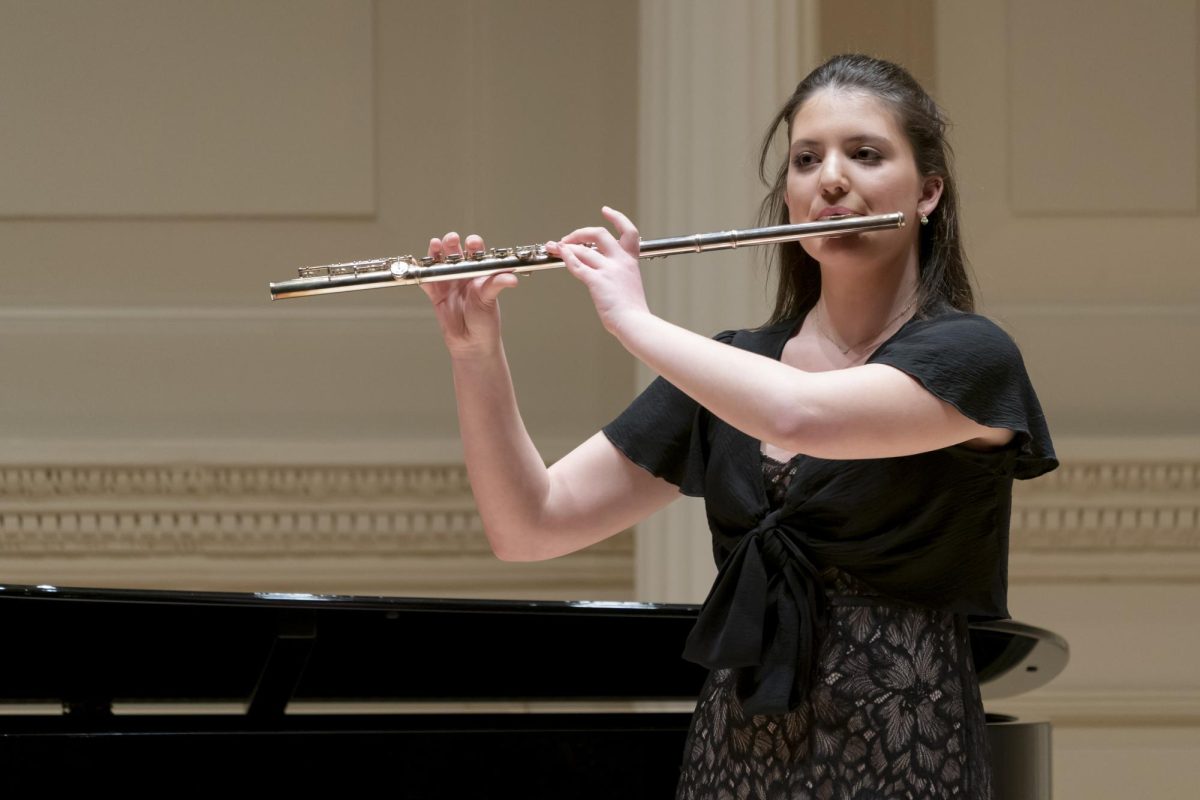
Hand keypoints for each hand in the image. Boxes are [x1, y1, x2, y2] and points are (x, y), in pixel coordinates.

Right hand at [420, 231, 518, 358]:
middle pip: (455, 253)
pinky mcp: (436, 295)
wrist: (472, 343)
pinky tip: (422, 267)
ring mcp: (449, 284)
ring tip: (435, 245)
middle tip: (451, 239)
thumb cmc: (485, 321)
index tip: (472, 243)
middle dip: (452, 243)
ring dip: (436, 253)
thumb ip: (497, 284)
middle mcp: (463, 275)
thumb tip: (512, 278)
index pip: (475, 252)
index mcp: (478, 273)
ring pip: (439, 263)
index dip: (473, 245)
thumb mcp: (490, 299)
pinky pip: (427, 281)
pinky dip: (423, 274)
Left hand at [545, 206, 649, 335]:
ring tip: (554, 247)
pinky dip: (566, 258)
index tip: (605, 211)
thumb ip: (618, 275)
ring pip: (583, 250)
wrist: (635, 323)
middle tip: (568, 238)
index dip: (617, 218)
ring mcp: (608, 270)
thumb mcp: (630, 285)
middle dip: (580, 233)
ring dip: (565, 247)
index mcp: (630, 261)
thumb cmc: (632, 311)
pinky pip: (577, 265)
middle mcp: (620, 261)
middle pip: (599, 234)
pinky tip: (559, 255)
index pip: (629, 231)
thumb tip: (599, 272)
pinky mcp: (596, 281)